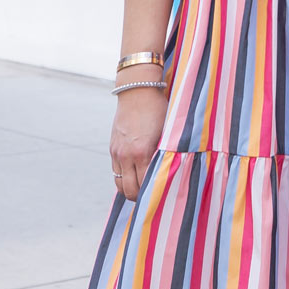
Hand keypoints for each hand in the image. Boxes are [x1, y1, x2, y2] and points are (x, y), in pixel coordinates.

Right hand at [110, 77, 167, 200]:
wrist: (137, 90)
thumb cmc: (158, 109)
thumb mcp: (167, 132)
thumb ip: (168, 154)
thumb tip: (175, 172)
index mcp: (142, 152)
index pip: (144, 186)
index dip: (152, 196)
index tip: (162, 198)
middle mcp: (126, 155)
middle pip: (128, 190)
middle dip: (140, 198)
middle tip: (152, 198)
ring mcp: (117, 152)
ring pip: (119, 183)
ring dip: (130, 189)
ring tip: (142, 190)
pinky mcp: (113, 148)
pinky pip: (115, 171)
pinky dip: (124, 177)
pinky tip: (135, 176)